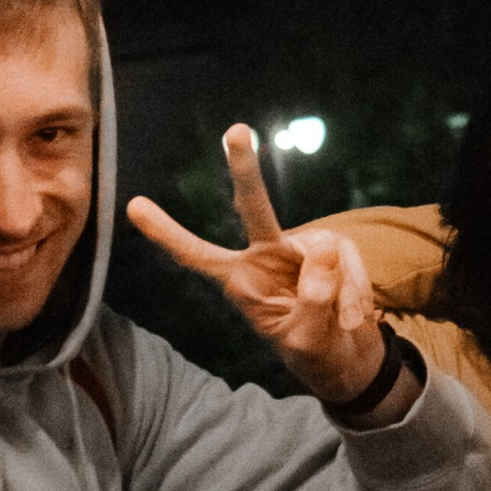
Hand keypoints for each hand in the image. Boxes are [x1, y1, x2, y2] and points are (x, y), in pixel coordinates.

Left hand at [127, 127, 396, 411]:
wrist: (347, 360)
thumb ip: (314, 301)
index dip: (167, 234)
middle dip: (245, 169)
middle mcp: (266, 255)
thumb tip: (323, 248)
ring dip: (343, 292)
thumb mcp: (308, 341)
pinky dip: (358, 290)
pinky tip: (354, 315)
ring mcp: (301, 248)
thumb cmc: (314, 354)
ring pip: (325, 251)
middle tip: (236, 130)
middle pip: (254, 208)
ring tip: (344, 322)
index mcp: (240, 282)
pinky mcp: (332, 247)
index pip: (197, 256)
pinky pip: (349, 259)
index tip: (133, 206)